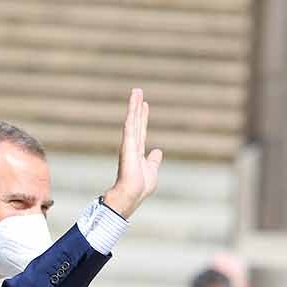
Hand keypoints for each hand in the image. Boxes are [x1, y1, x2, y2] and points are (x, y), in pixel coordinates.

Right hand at [101, 88, 162, 218]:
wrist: (132, 195)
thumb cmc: (140, 187)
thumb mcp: (152, 171)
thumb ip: (154, 160)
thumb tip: (158, 152)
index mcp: (138, 151)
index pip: (141, 130)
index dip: (143, 117)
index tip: (145, 105)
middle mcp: (132, 145)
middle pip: (136, 121)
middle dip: (137, 106)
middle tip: (138, 90)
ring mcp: (129, 144)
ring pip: (132, 120)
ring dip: (134, 105)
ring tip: (136, 91)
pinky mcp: (128, 145)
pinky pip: (130, 126)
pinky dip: (131, 114)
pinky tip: (134, 103)